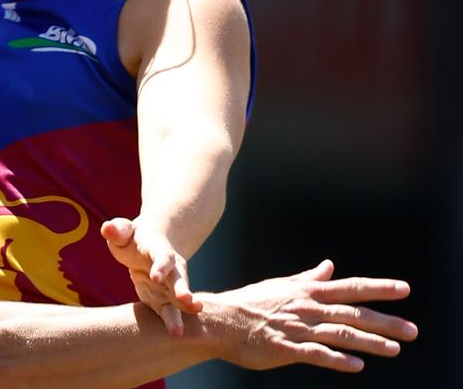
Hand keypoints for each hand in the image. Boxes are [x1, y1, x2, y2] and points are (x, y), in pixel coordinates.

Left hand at [102, 217, 200, 335]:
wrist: (147, 246)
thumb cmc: (132, 239)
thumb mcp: (124, 231)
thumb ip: (118, 230)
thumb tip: (109, 229)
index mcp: (160, 250)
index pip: (163, 257)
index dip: (161, 266)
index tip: (156, 276)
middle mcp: (171, 269)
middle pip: (178, 280)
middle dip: (183, 291)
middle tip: (190, 303)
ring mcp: (168, 286)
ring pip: (176, 301)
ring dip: (180, 314)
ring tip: (179, 330)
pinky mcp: (162, 299)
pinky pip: (167, 311)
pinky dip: (170, 321)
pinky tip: (174, 334)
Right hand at [208, 259, 416, 372]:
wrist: (220, 321)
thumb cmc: (250, 303)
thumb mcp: (281, 285)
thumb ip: (309, 278)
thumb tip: (329, 266)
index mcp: (307, 292)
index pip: (350, 287)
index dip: (378, 287)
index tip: (404, 289)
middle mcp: (307, 308)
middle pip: (352, 313)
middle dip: (384, 321)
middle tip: (412, 330)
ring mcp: (297, 329)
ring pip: (340, 334)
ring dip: (369, 342)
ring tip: (394, 349)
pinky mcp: (286, 348)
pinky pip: (316, 354)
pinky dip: (338, 360)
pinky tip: (357, 366)